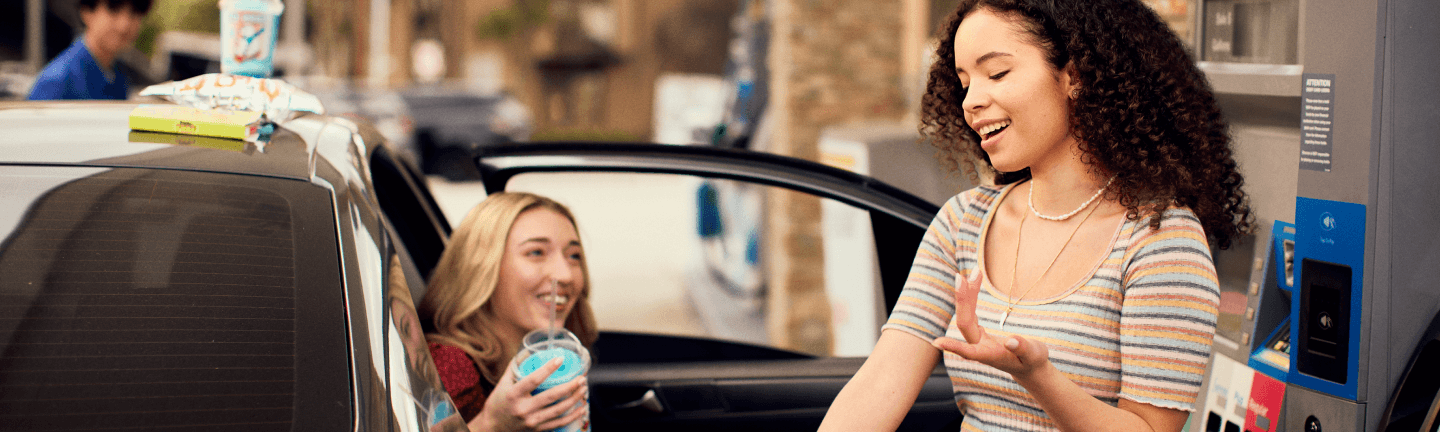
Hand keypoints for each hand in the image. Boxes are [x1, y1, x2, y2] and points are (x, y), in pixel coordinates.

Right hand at [469, 358, 587, 431]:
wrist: (492, 428)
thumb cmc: (498, 402)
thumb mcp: (502, 384)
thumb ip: (515, 367)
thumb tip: (528, 350)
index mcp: (513, 394)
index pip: (533, 380)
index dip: (548, 369)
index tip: (560, 359)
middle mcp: (523, 409)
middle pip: (551, 396)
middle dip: (570, 386)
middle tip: (581, 377)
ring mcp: (531, 421)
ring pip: (558, 410)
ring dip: (575, 399)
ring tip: (584, 388)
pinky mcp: (537, 430)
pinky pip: (559, 423)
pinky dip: (572, 416)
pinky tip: (582, 408)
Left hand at [932, 269, 1049, 377]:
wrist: (1029, 366)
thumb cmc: (1032, 362)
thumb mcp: (1033, 355)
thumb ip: (1023, 349)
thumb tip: (1011, 341)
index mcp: (990, 355)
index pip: (968, 351)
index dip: (954, 347)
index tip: (937, 342)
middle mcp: (979, 347)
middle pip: (965, 324)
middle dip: (962, 301)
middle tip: (960, 277)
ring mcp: (977, 339)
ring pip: (967, 316)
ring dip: (968, 295)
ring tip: (976, 272)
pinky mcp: (979, 333)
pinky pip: (971, 313)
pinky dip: (972, 297)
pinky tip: (972, 283)